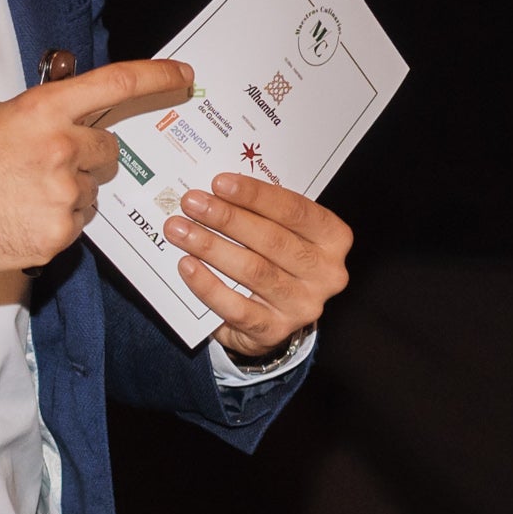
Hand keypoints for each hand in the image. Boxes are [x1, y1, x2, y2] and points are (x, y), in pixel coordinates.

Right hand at [0, 60, 196, 276]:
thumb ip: (43, 116)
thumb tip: (75, 119)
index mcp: (43, 110)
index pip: (115, 84)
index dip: (156, 77)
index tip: (184, 76)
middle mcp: (60, 146)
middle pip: (108, 149)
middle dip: (87, 157)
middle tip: (44, 167)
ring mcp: (62, 193)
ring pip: (92, 191)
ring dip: (68, 193)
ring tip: (20, 197)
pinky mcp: (58, 233)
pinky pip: (76, 224)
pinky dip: (55, 223)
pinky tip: (19, 219)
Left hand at [172, 172, 350, 357]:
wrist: (275, 316)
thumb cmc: (276, 260)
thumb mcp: (282, 231)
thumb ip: (260, 212)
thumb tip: (214, 192)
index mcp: (333, 238)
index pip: (295, 210)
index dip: (255, 195)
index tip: (219, 183)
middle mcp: (326, 273)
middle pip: (272, 240)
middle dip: (226, 218)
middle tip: (191, 203)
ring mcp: (303, 305)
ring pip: (253, 271)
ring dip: (211, 247)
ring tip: (180, 230)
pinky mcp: (275, 330)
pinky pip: (237, 308)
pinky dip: (208, 286)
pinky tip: (187, 266)